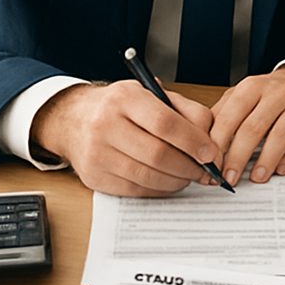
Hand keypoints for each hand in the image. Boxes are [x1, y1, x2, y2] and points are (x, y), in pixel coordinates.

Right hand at [30, 80, 218, 196]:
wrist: (73, 119)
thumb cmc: (121, 106)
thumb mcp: (152, 94)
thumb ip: (185, 111)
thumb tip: (210, 141)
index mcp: (124, 98)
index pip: (165, 122)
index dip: (193, 141)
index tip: (211, 153)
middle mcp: (106, 124)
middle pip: (158, 154)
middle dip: (189, 166)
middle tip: (206, 170)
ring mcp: (97, 153)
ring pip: (148, 176)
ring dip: (177, 180)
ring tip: (190, 175)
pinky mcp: (94, 177)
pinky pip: (135, 190)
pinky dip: (159, 189)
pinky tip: (169, 181)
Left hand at [207, 61, 284, 186]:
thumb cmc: (270, 94)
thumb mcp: (243, 94)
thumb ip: (221, 113)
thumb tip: (199, 142)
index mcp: (253, 87)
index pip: (230, 116)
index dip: (218, 142)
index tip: (209, 163)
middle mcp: (278, 94)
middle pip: (254, 128)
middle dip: (237, 157)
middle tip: (228, 177)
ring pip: (281, 136)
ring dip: (266, 161)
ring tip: (255, 178)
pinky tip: (281, 169)